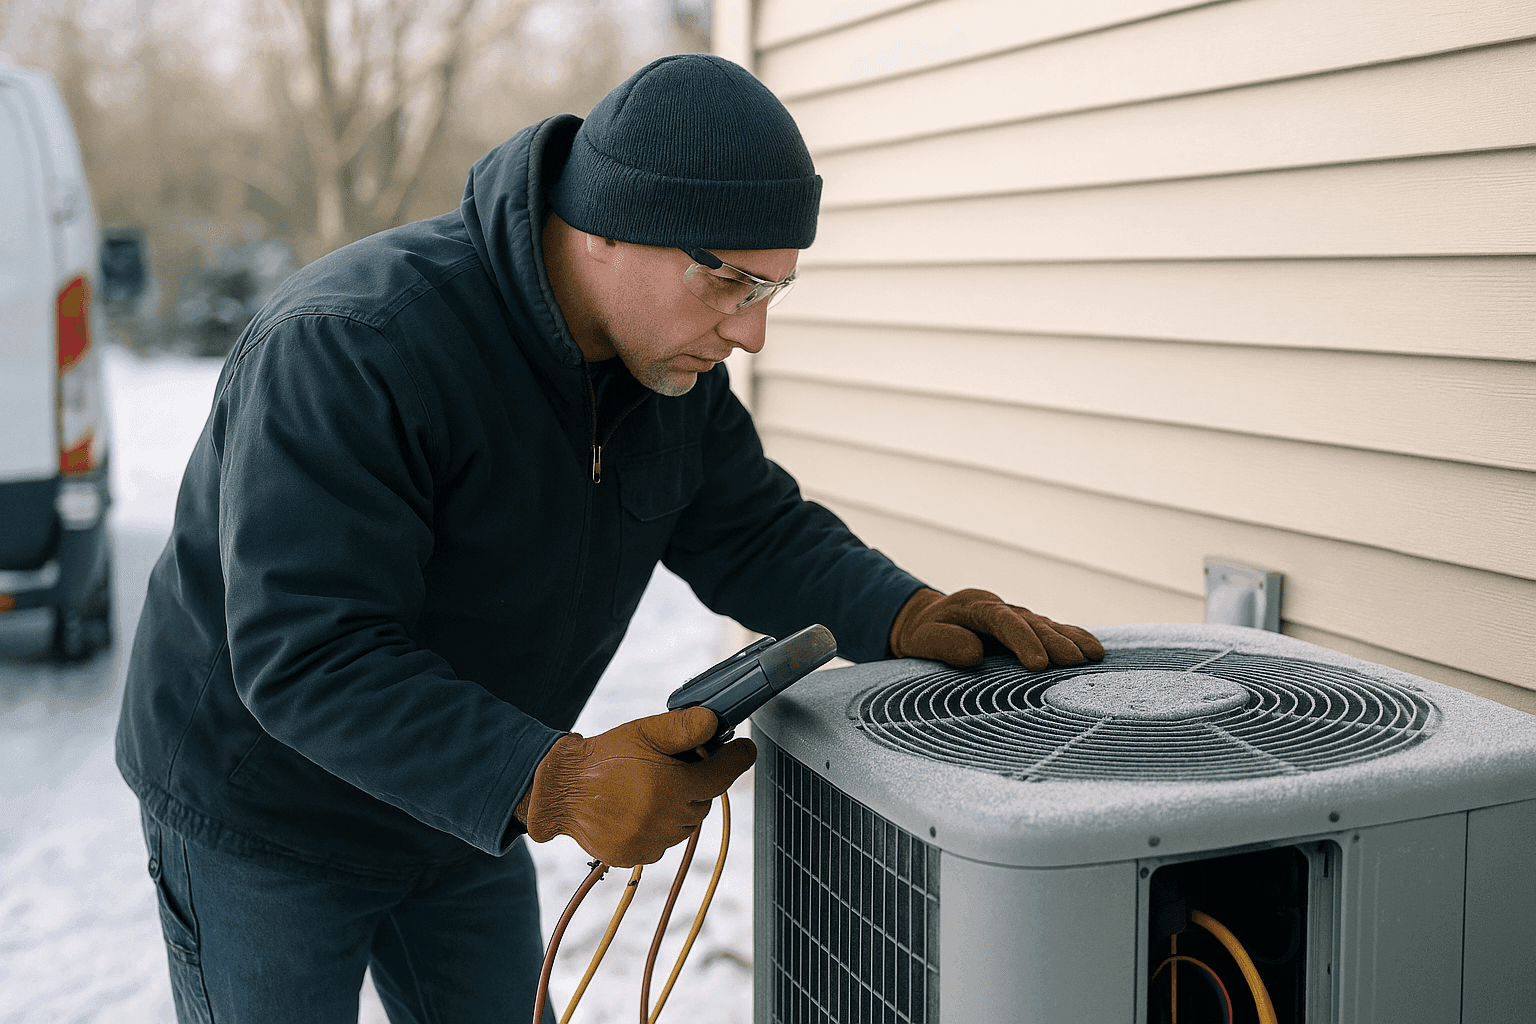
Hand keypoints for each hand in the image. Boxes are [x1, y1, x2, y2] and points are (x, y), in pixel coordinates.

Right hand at [516, 707, 755, 867]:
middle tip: (671, 767)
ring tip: (647, 789)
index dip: (737, 761)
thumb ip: (683, 727)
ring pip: (685, 824)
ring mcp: (651, 841)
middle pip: (704, 800)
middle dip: (696, 783)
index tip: (746, 750)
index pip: (722, 776)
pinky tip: (636, 810)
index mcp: (672, 786)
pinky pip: (663, 842)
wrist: (561, 789)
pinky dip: (658, 827)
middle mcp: (666, 818)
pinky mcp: (636, 856)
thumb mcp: (644, 732)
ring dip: (677, 807)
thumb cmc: (605, 757)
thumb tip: (715, 723)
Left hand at [889, 587, 1104, 669]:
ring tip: (1094, 656)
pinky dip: (1073, 639)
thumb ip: (944, 643)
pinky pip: (1052, 631)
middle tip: (1075, 661)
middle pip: (1032, 622)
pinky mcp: (1025, 628)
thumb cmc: (924, 634)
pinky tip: (1093, 651)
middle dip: (1055, 641)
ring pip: (1047, 625)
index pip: (1004, 621)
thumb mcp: (921, 638)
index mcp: (976, 606)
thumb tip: (975, 654)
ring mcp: (1016, 617)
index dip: (1023, 641)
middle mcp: (1002, 608)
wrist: (926, 621)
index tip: (1038, 664)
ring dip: (1071, 640)